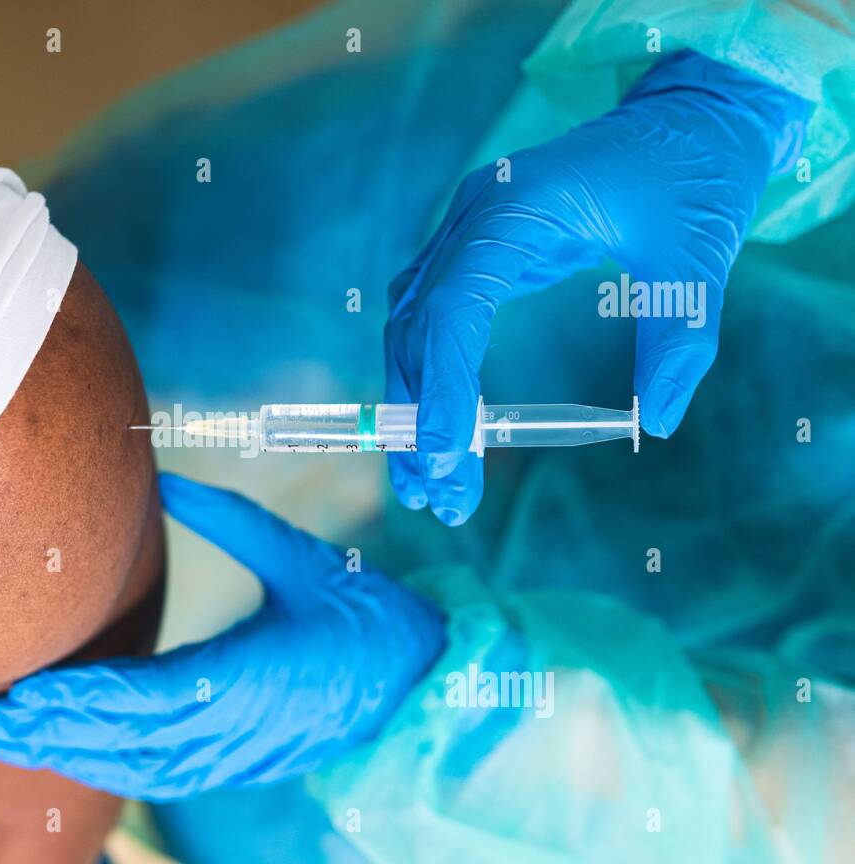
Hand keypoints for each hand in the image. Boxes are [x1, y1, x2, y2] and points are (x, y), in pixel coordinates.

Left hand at [0, 473, 445, 800]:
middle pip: (129, 741)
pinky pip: (169, 776)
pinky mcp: (245, 762)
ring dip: (75, 755)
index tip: (25, 691)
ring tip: (15, 740)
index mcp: (250, 676)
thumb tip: (170, 476)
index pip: (147, 695)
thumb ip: (232, 519)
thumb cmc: (368, 616)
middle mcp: (236, 727)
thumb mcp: (303, 559)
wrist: (426, 682)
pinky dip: (117, 768)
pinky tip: (82, 756)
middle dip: (55, 733)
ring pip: (141, 767)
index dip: (83, 698)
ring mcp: (239, 753)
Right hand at [385, 50, 810, 523]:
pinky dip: (429, 377)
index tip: (446, 458)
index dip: (443, 386)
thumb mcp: (698, 257)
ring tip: (426, 485)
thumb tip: (656, 423)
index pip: (454, 307)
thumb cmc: (694, 176)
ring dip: (414, 406)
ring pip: (413, 328)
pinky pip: (432, 318)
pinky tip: (436, 429)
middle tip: (435, 498)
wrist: (689, 118)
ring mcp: (468, 232)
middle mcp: (474, 217)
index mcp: (515, 206)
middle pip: (418, 328)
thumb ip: (680, 338)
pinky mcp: (478, 251)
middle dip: (420, 417)